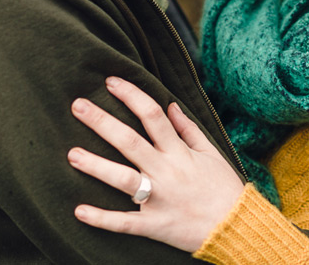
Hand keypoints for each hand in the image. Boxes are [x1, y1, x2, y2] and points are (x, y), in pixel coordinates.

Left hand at [67, 76, 245, 251]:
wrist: (236, 226)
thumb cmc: (224, 187)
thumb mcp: (210, 152)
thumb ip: (188, 128)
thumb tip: (170, 104)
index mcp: (180, 152)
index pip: (152, 115)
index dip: (131, 95)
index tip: (110, 81)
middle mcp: (167, 172)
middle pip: (130, 141)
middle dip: (102, 122)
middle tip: (78, 106)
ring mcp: (159, 199)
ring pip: (123, 179)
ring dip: (96, 166)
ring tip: (72, 154)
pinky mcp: (154, 225)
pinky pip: (125, 222)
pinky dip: (102, 218)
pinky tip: (79, 211)